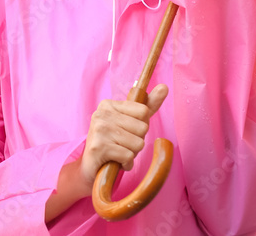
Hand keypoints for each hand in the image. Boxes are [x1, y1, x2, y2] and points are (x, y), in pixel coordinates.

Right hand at [45, 85, 169, 222]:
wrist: (91, 168)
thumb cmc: (114, 143)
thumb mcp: (131, 122)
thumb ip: (148, 105)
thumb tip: (164, 87)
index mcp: (109, 104)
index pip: (143, 111)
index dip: (141, 126)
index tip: (127, 131)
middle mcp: (102, 114)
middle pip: (142, 128)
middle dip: (137, 141)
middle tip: (121, 145)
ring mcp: (99, 130)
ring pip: (138, 144)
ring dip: (132, 154)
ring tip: (118, 153)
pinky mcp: (99, 148)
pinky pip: (129, 156)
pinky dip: (126, 164)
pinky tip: (115, 162)